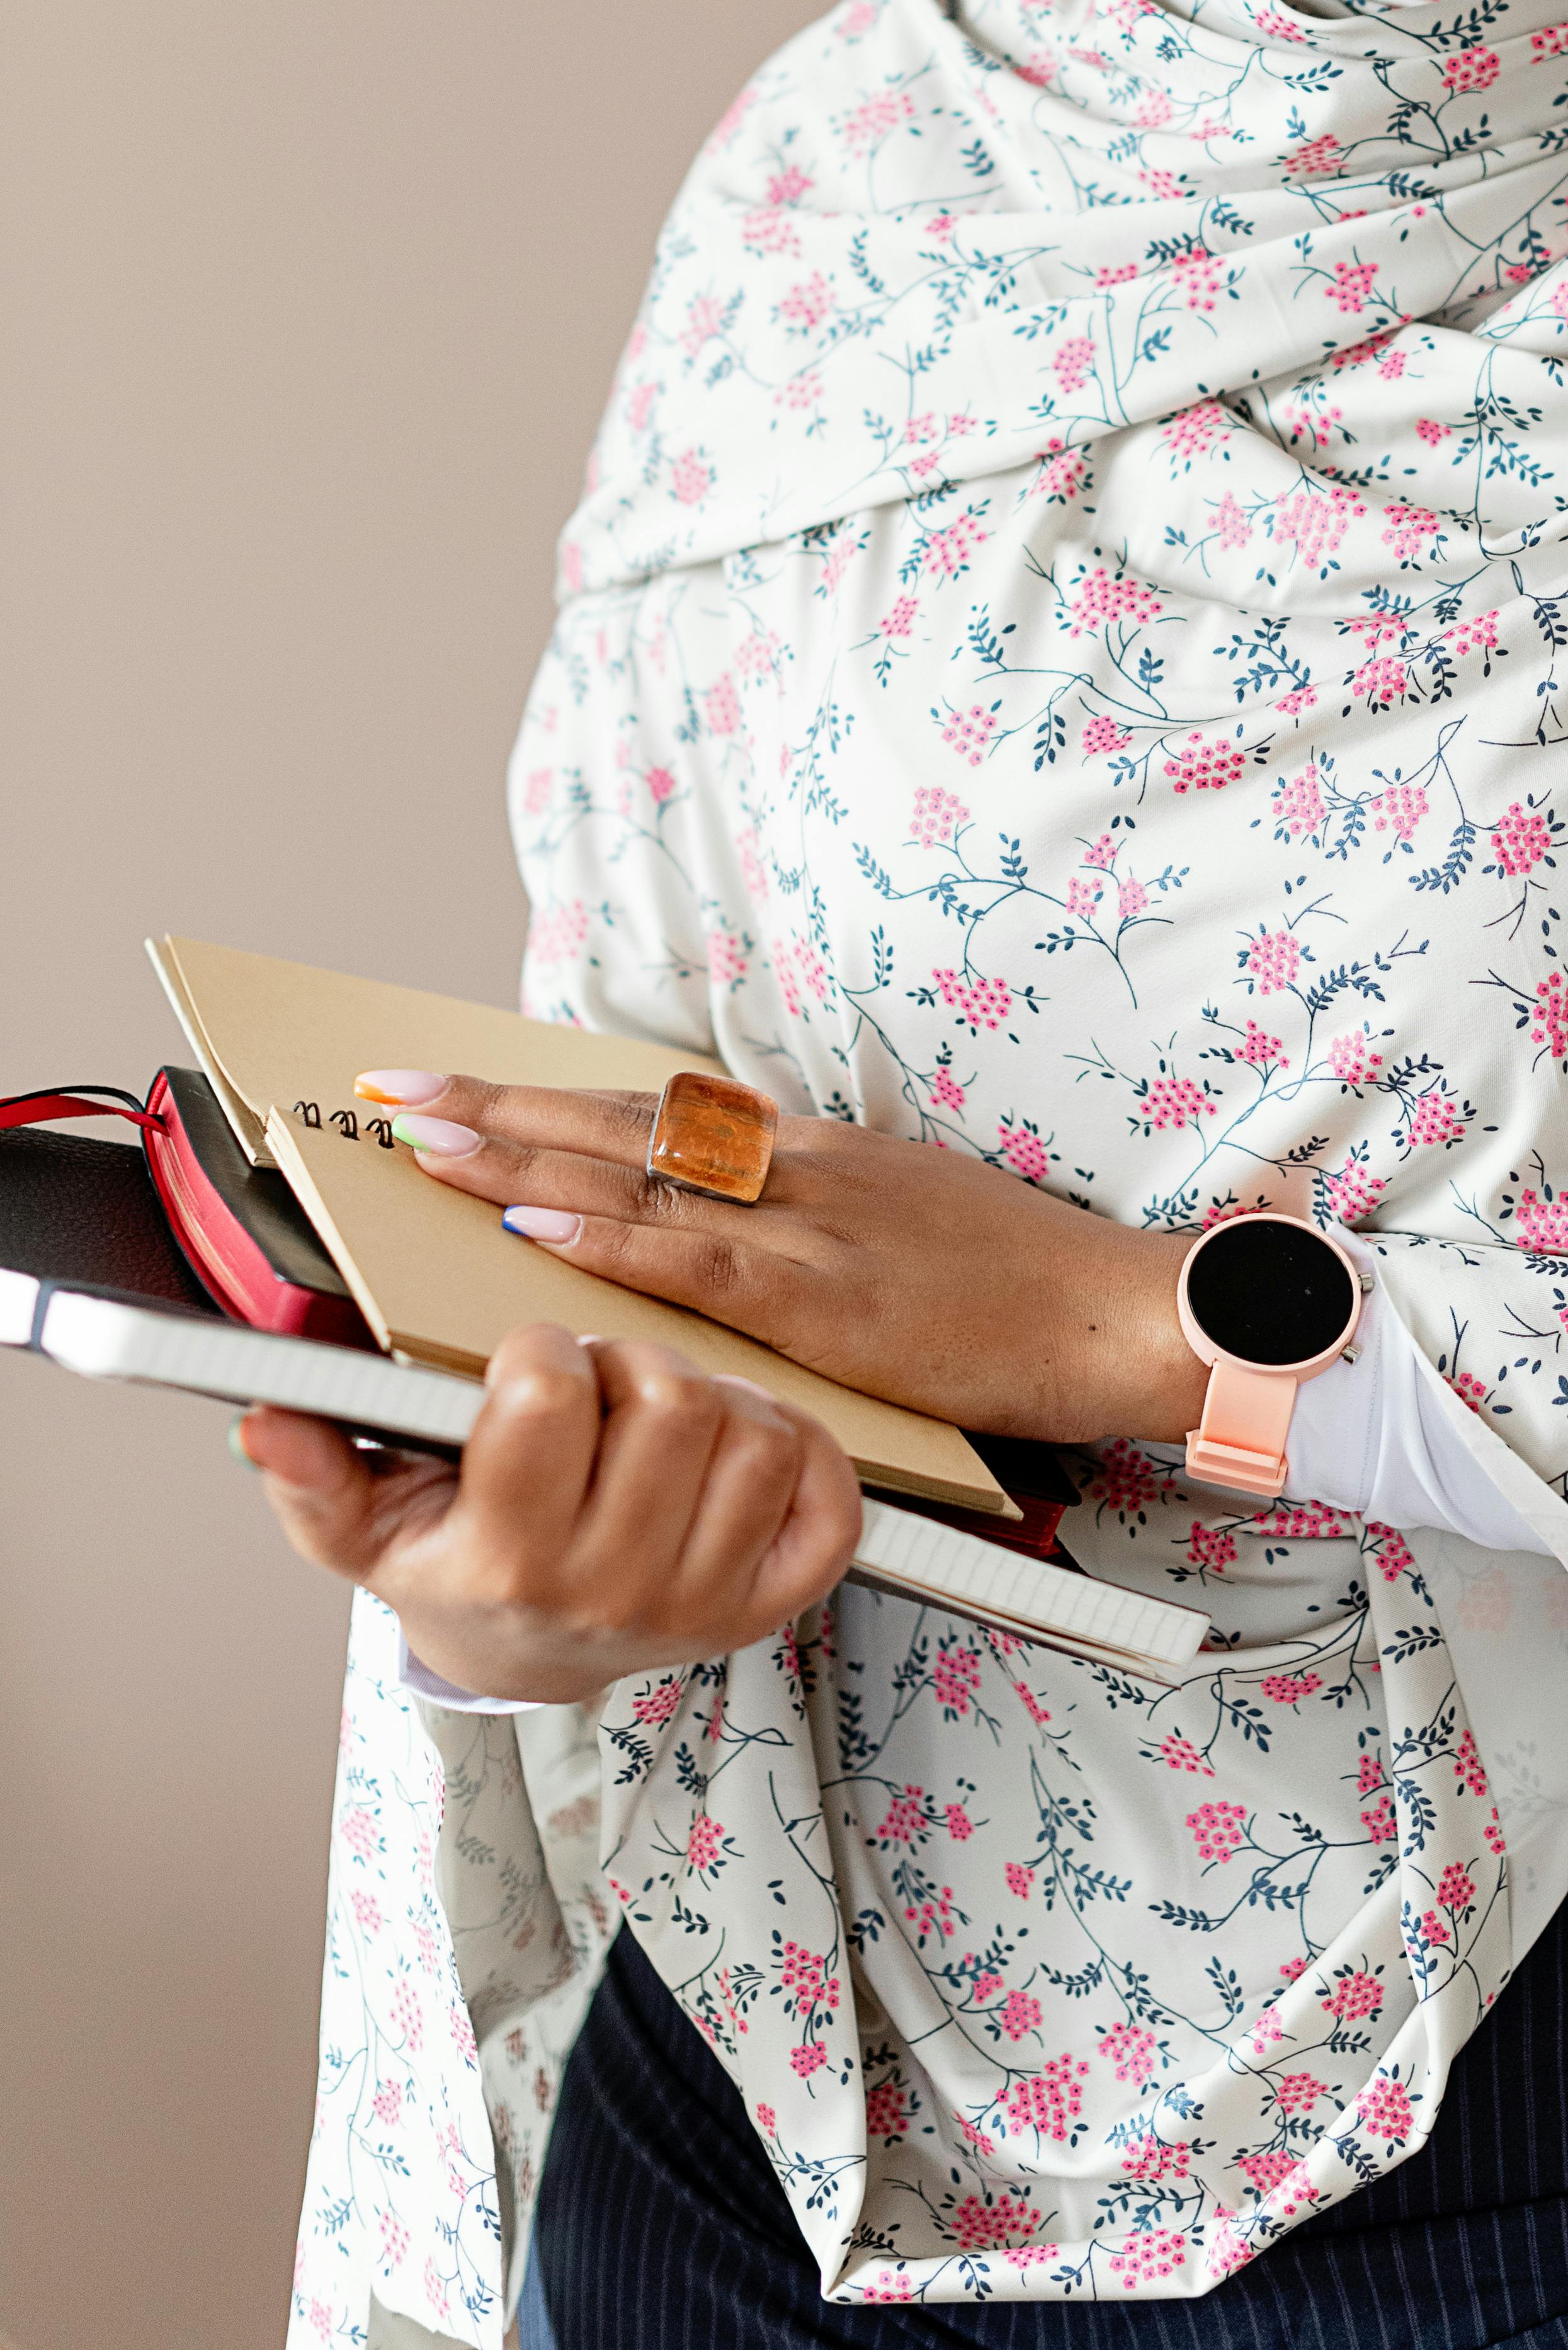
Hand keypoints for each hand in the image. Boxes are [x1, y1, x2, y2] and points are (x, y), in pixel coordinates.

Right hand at [237, 1323, 862, 1702]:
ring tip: (661, 1414)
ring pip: (757, 1434)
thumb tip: (267, 1420)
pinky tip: (741, 1444)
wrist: (526, 1658)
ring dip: (716, 1397)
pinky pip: (829, 1497)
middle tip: (603, 1383)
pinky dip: (801, 1451)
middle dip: (633, 1361)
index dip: (542, 1351)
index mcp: (510, 1558)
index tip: (530, 1364)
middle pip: (673, 1400)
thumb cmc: (451, 1565)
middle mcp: (615, 1590)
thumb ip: (313, 1476)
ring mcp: (706, 1602)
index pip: (552, 1396)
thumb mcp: (363, 1528)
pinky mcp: (775, 1602)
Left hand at [359, 1072, 1209, 1444]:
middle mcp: (797, 1169)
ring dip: (523, 1157)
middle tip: (400, 1090)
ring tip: (425, 1142)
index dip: (554, 1097)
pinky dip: (611, 1238)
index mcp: (813, 1155)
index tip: (471, 1086)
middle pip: (625, 1123)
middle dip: (503, 1106)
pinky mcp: (828, 1298)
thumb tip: (729, 1219)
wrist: (1113, 1312)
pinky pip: (697, 1260)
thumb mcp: (903, 1225)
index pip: (659, 1112)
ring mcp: (809, 1225)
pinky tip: (536, 1226)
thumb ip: (813, 1219)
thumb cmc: (1017, 1282)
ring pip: (640, 1177)